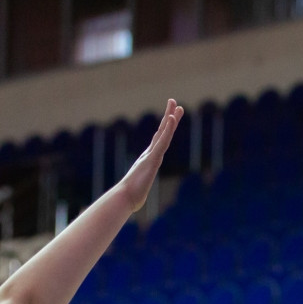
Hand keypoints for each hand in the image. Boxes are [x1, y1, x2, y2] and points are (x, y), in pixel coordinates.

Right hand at [115, 99, 183, 213]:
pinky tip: (172, 118)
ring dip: (170, 118)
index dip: (165, 128)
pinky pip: (162, 140)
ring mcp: (152, 154)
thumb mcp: (139, 191)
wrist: (126, 198)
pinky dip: (167, 129)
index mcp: (149, 159)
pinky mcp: (153, 158)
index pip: (159, 140)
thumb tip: (135, 201)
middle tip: (174, 102)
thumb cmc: (131, 196)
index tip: (170, 117)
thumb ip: (138, 191)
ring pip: (163, 133)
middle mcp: (150, 154)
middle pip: (162, 131)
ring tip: (176, 105)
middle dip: (168, 116)